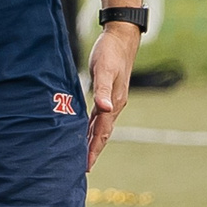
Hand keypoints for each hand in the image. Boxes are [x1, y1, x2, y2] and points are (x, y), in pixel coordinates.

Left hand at [85, 22, 139, 170]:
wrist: (122, 38)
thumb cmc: (110, 52)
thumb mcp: (104, 70)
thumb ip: (103, 90)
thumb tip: (106, 109)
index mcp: (114, 103)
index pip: (102, 132)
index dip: (93, 149)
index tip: (86, 166)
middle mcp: (114, 105)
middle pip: (103, 133)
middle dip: (94, 150)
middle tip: (84, 168)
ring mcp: (112, 100)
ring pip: (100, 126)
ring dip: (92, 141)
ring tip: (84, 155)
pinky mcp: (107, 93)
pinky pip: (98, 116)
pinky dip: (91, 127)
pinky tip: (85, 131)